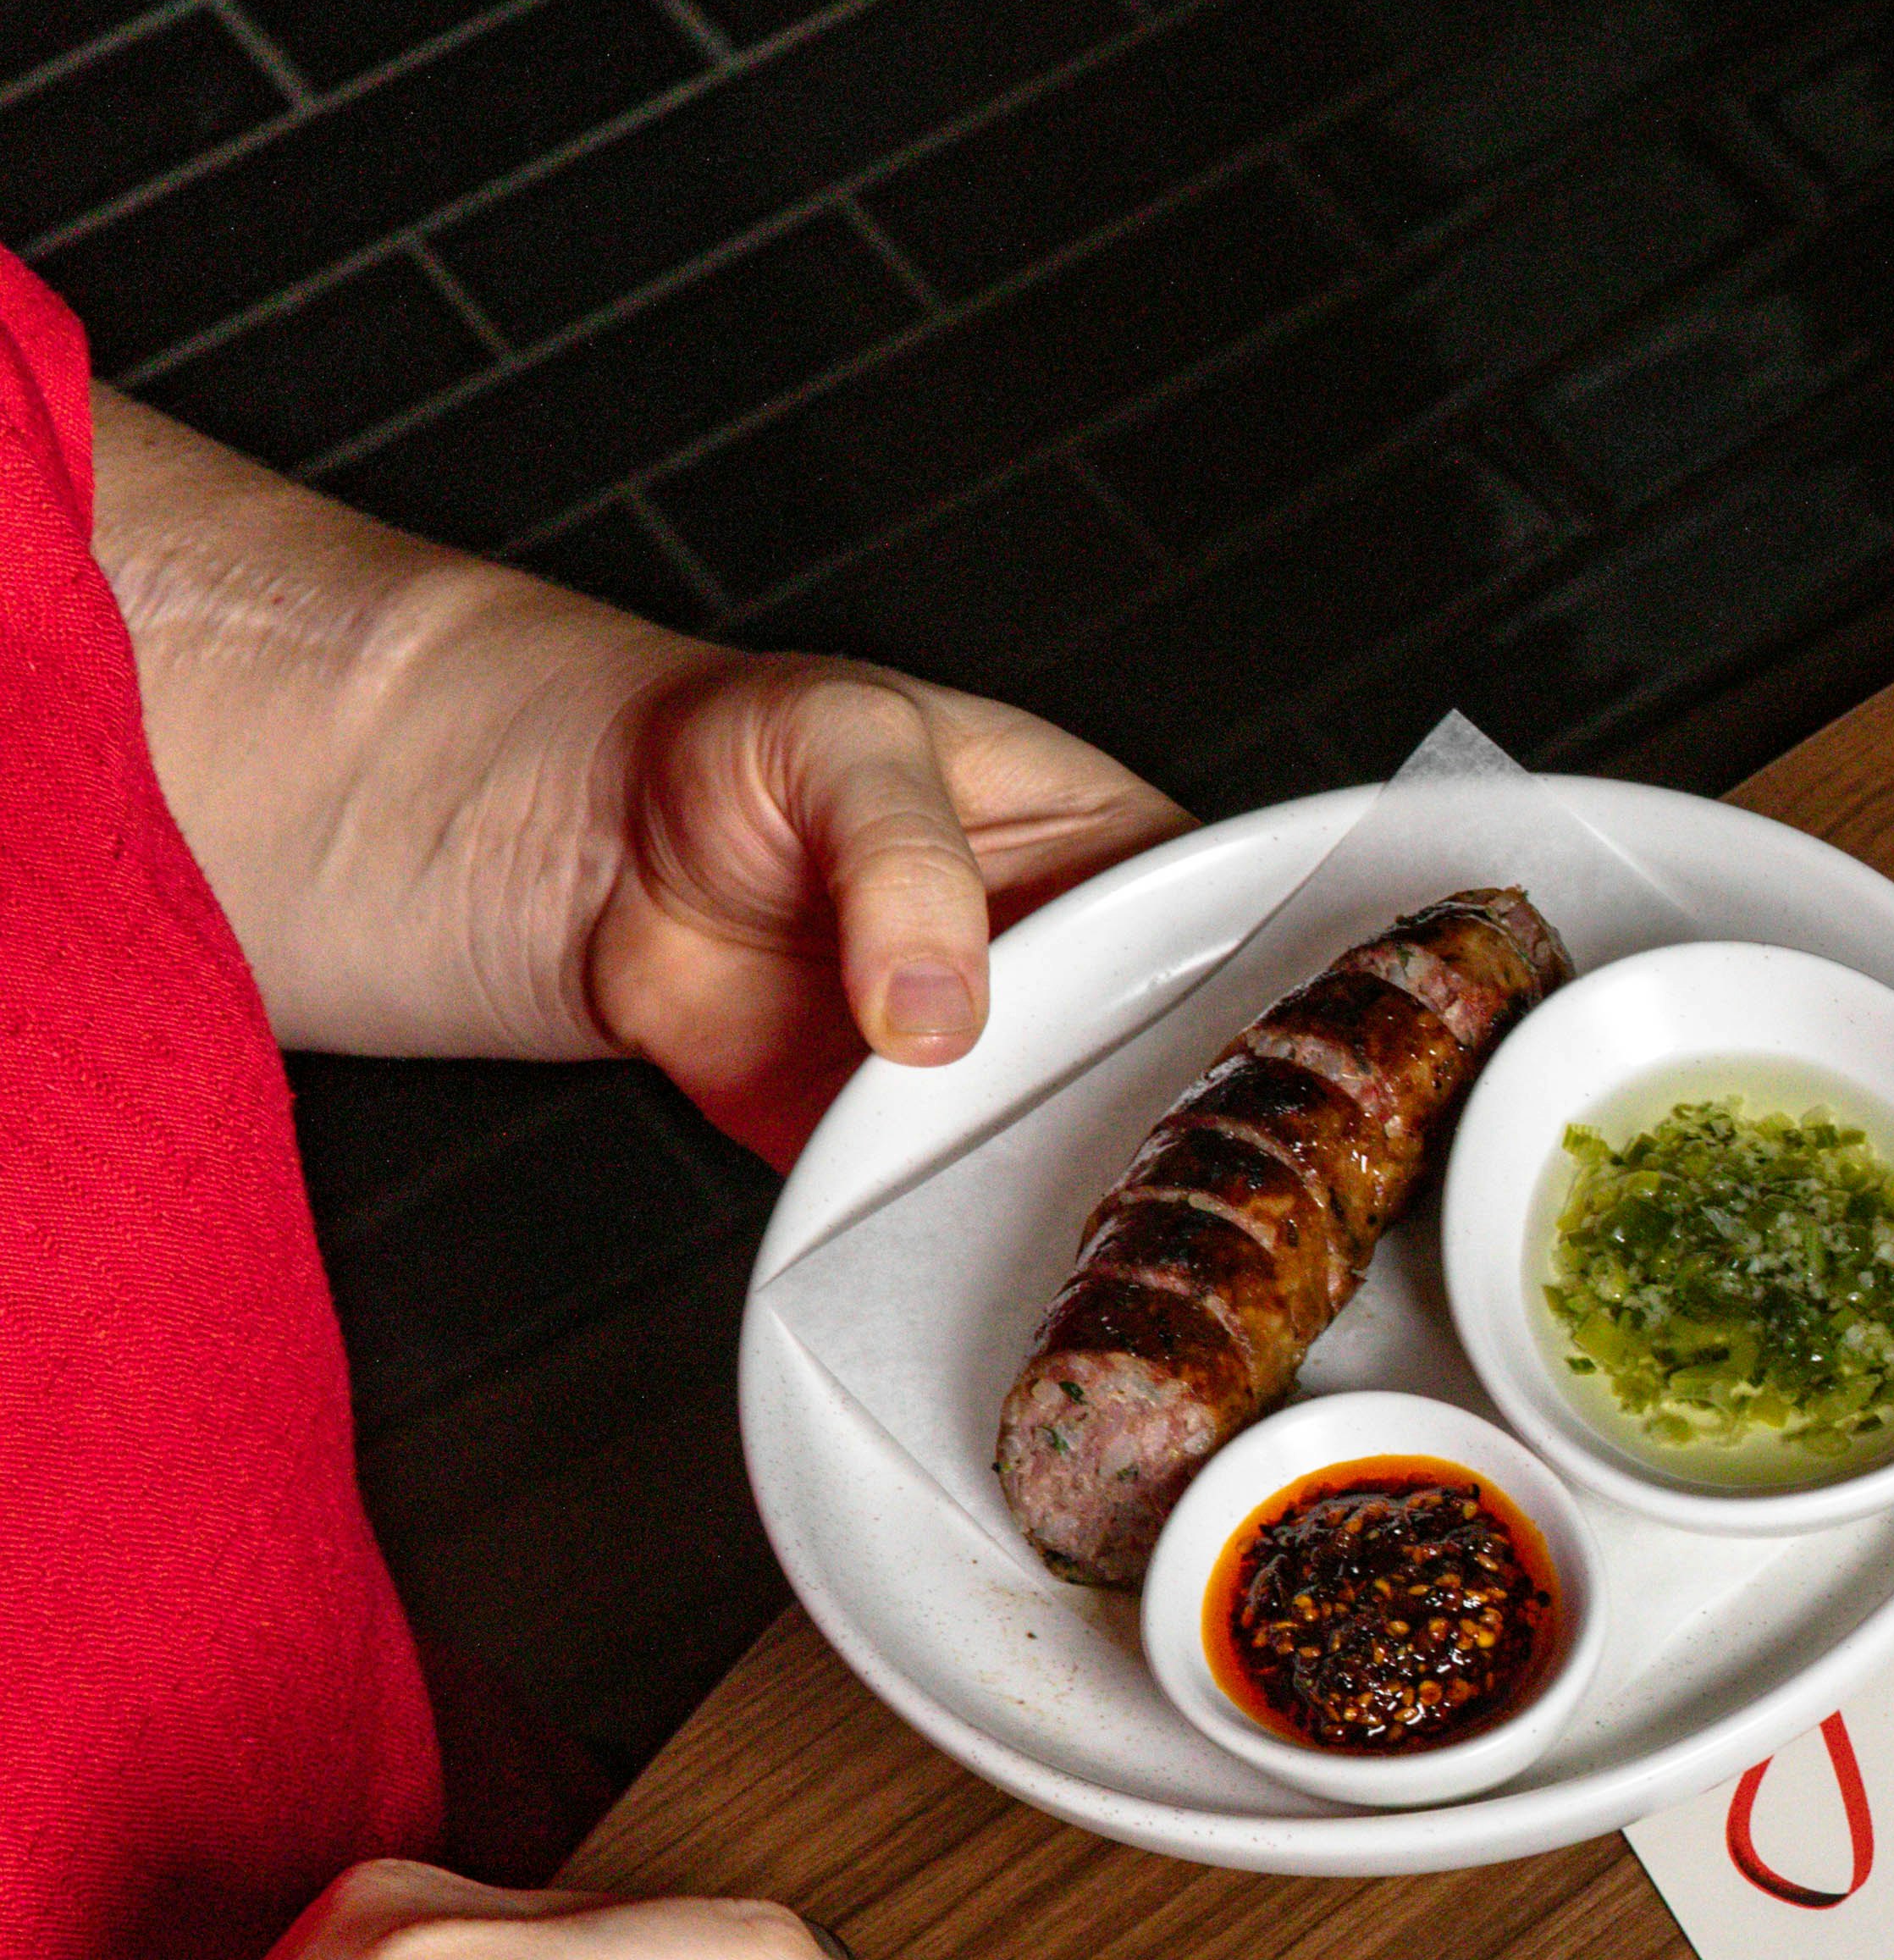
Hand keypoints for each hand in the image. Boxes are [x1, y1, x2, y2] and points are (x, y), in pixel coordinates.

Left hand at [584, 656, 1186, 1166]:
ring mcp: (994, 1060)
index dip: (1239, 981)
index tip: (1227, 1031)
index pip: (1220, 922)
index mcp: (1111, 849)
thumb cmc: (741, 750)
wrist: (588, 841)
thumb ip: (904, 861)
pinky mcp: (906, 1140)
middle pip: (1162, 1055)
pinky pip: (949, 1197)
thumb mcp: (843, 744)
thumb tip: (942, 1007)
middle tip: (1116, 1117)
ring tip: (1022, 1159)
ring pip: (1068, 1141)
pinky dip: (943, 1215)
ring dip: (1046, 1167)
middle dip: (1143, 1096)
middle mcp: (1075, 966)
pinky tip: (947, 1206)